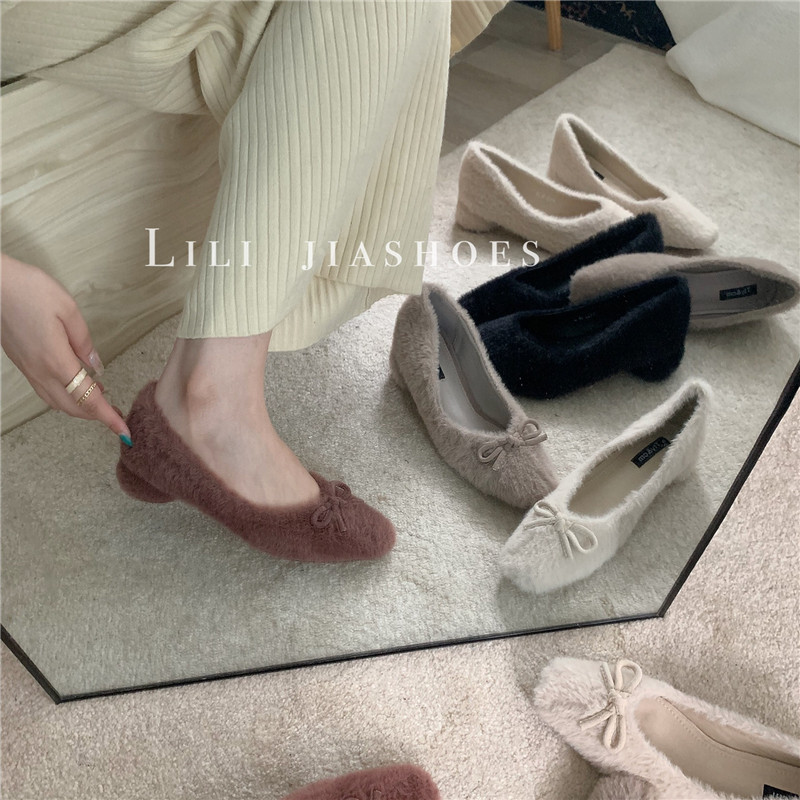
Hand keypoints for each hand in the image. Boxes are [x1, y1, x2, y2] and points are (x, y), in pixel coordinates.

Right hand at [1, 253, 131, 442]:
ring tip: (101, 401)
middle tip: (117, 416)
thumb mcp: (68, 310)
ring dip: (80, 408)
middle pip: (72, 407)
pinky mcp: (22, 363)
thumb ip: (84, 342)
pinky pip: (45, 391)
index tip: (123, 430)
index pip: (87, 398)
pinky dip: (64, 397)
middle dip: (96, 416)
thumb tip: (95, 365)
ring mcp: (28, 369)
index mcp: (56, 360)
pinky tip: (76, 386)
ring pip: (56, 402)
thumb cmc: (29, 290)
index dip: (108, 416)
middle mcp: (40, 371)